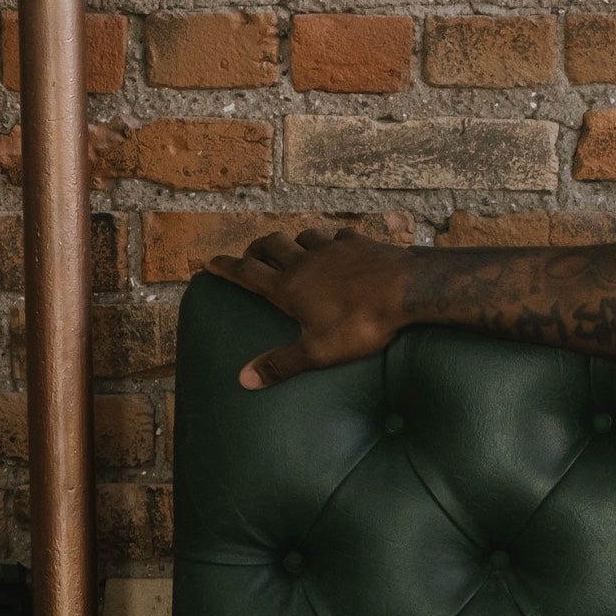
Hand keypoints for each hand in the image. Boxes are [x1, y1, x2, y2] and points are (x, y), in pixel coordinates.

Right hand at [202, 229, 413, 389]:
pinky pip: (339, 236)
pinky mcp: (359, 243)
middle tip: (251, 255)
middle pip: (271, 245)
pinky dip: (333, 240)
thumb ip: (282, 364)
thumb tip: (244, 380)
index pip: (247, 273)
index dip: (225, 267)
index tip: (208, 262)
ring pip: (304, 236)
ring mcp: (333, 248)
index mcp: (289, 287)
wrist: (406, 289)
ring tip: (294, 251)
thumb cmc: (360, 323)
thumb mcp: (319, 352)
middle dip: (256, 248)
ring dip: (294, 242)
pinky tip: (339, 246)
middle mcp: (305, 262)